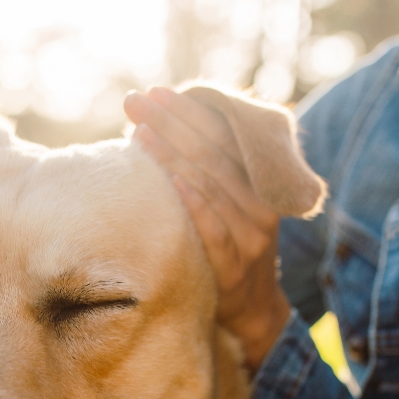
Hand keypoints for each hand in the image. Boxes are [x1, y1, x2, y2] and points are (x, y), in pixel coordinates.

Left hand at [124, 87, 290, 370]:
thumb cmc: (230, 240)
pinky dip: (194, 201)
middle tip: (136, 102)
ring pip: (213, 185)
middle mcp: (262, 203)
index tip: (155, 92)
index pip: (226, 134)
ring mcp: (252, 234)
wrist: (253, 306)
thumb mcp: (230, 201)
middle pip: (215, 152)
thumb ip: (209, 165)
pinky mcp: (236, 264)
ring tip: (140, 132)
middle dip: (173, 123)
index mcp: (262, 180)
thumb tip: (157, 120)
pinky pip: (215, 228)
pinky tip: (171, 179)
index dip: (190, 110)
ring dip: (174, 154)